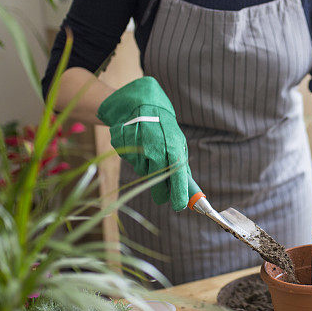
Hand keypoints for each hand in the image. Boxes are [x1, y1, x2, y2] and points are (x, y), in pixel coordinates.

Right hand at [97, 76, 190, 210]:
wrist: (140, 103)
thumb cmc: (163, 126)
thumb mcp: (177, 141)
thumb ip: (181, 163)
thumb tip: (188, 186)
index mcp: (173, 148)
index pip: (178, 177)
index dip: (179, 194)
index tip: (180, 206)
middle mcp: (155, 150)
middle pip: (158, 180)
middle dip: (161, 191)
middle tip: (162, 197)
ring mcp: (137, 148)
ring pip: (143, 171)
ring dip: (147, 167)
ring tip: (150, 151)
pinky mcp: (123, 146)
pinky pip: (131, 161)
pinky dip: (135, 157)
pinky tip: (138, 145)